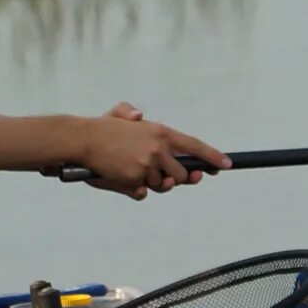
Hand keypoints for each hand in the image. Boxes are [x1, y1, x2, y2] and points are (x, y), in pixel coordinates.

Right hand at [76, 110, 227, 197]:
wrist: (81, 140)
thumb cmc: (101, 129)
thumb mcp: (120, 114)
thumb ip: (132, 114)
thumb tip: (138, 118)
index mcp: (160, 132)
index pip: (195, 146)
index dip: (213, 156)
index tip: (226, 165)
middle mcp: (158, 148)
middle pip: (182, 175)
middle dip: (175, 178)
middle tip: (162, 173)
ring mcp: (148, 165)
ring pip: (163, 185)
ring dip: (151, 181)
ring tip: (133, 168)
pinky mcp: (136, 179)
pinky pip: (143, 192)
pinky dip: (135, 188)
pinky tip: (123, 175)